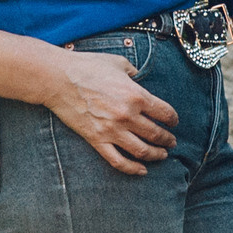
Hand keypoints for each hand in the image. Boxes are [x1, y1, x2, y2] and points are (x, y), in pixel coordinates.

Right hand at [43, 49, 179, 174]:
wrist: (58, 78)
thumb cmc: (88, 66)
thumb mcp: (118, 62)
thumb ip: (133, 72)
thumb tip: (138, 78)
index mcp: (136, 95)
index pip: (165, 113)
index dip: (173, 120)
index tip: (174, 122)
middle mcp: (127, 115)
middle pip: (156, 134)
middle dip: (168, 140)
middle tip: (171, 142)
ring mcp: (112, 130)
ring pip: (141, 151)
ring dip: (156, 155)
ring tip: (162, 155)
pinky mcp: (97, 140)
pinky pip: (118, 161)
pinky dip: (132, 168)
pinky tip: (141, 170)